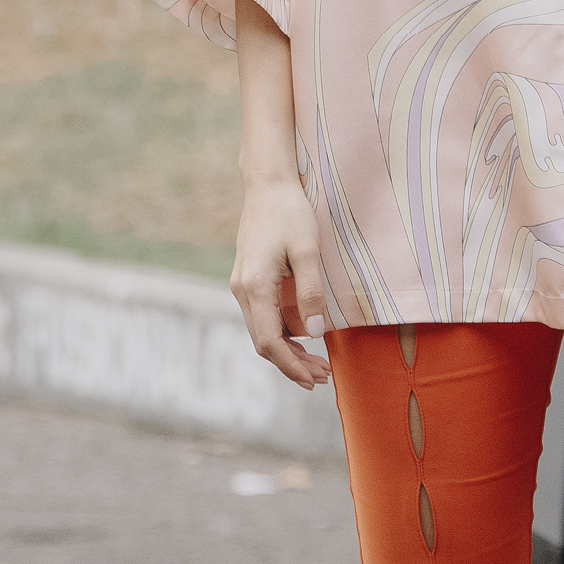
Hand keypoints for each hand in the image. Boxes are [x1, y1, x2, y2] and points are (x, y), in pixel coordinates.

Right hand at [231, 178, 331, 387]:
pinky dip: (281, 333)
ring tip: (317, 363)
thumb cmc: (290, 213)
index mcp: (254, 287)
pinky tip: (303, 337)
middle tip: (322, 376)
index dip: (292, 365)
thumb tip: (314, 334)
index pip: (269, 342)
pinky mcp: (247, 280)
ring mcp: (241, 286)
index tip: (315, 378)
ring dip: (287, 351)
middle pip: (263, 343)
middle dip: (292, 364)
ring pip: (262, 331)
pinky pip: (262, 316)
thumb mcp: (308, 251)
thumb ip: (311, 293)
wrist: (267, 185)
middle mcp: (241, 290)